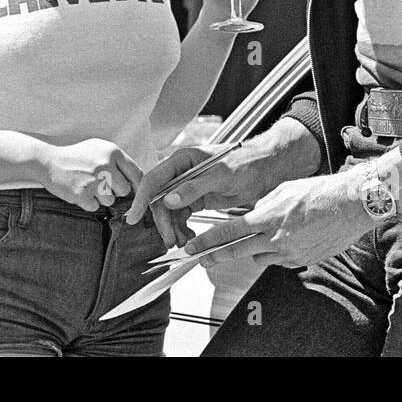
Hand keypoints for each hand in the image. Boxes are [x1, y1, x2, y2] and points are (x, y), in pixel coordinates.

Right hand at [37, 138, 142, 212]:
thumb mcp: (98, 149)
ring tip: (86, 185)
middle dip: (115, 191)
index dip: (137, 184)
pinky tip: (78, 190)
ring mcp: (94, 180)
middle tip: (100, 184)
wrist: (48, 161)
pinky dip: (87, 203)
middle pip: (124, 190)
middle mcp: (105, 165)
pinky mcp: (83, 194)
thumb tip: (138, 180)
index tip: (133, 190)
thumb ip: (118, 161)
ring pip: (110, 201)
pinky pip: (94, 207)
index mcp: (112, 152)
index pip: (136, 172)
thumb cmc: (76, 157)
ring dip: (100, 198)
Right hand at [125, 142, 283, 248]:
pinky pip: (181, 215)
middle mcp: (181, 171)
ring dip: (172, 228)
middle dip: (163, 221)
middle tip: (170, 241)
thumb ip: (194, 187)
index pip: (154, 179)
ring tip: (183, 242)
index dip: (141, 198)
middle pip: (159, 199)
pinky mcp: (196, 198)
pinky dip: (182, 228)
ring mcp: (188, 186)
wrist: (267, 169)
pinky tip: (189, 236)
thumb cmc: (247, 163)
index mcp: (182, 159)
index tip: (134, 217)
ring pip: (169, 211)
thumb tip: (169, 200)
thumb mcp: (221, 175)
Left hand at [182, 173, 375, 268]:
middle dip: (214, 256)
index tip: (192, 248)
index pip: (228, 233)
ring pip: (258, 257)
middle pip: (236, 251)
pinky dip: (276, 252)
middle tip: (200, 259)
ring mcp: (289, 253)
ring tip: (267, 234)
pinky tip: (288, 238)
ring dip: (254, 249)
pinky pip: (279, 260)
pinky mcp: (301, 261)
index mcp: (267, 218)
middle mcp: (275, 239)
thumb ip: (262, 207)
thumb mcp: (282, 191)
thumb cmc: (319, 193)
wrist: (350, 205)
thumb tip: (250, 216)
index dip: (207, 242)